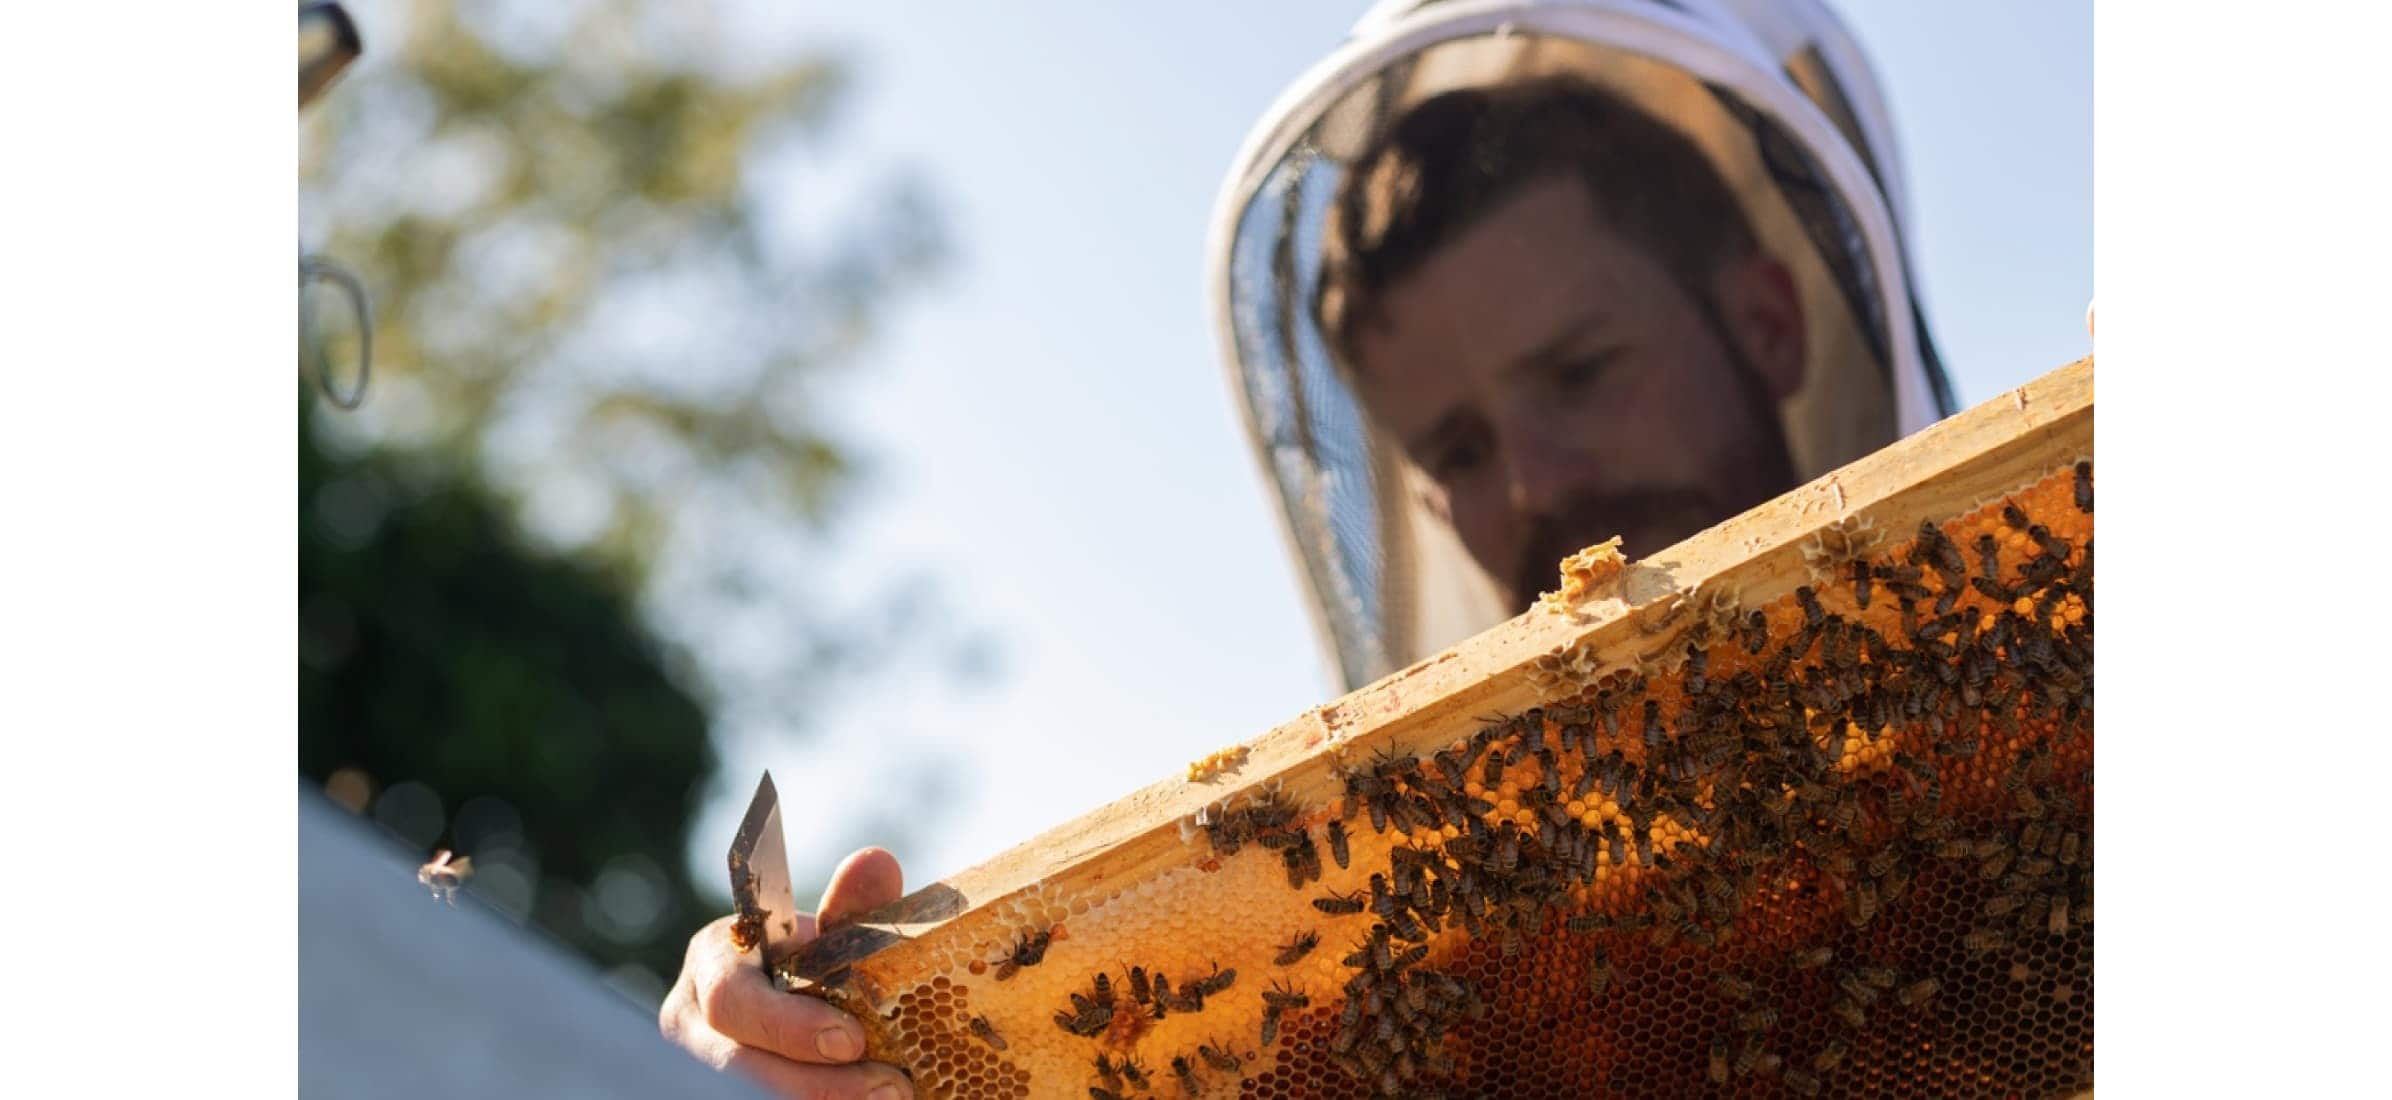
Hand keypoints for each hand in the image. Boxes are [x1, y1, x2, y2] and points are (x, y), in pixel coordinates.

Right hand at [661, 848, 914, 1098]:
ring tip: (886, 1099)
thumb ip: (850, 907)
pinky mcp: (716, 1092)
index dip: (789, 1026)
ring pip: (742, 1094)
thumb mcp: (826, 938)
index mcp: (712, 964)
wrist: (793, 1012)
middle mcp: (689, 1023)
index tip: (853, 1040)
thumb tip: (876, 860)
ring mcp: (693, 1068)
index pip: (730, 999)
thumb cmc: (809, 967)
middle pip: (735, 1066)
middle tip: (889, 1086)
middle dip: (815, 1083)